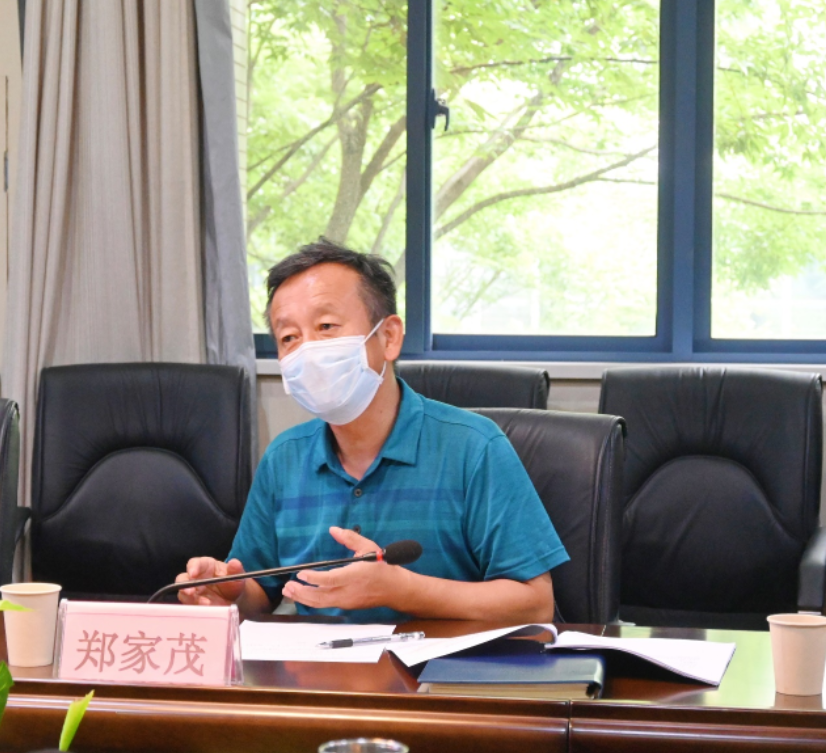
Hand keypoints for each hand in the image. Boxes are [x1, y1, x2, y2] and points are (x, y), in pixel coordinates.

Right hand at [176, 557, 245, 605]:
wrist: (236, 601)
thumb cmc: (233, 583)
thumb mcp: (237, 576)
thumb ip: (236, 569)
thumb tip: (234, 562)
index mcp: (205, 566)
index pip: (195, 563)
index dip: (192, 568)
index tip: (193, 574)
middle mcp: (195, 579)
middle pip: (183, 580)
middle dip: (184, 585)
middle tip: (191, 592)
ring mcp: (193, 593)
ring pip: (184, 595)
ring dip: (191, 600)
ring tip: (205, 604)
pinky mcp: (194, 606)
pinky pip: (190, 608)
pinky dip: (196, 610)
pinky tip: (206, 612)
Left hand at [281, 526, 406, 610]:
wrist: (395, 589)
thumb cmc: (382, 567)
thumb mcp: (368, 547)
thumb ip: (350, 538)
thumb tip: (333, 529)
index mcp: (354, 576)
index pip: (331, 580)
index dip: (314, 578)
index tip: (301, 573)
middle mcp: (349, 591)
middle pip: (321, 596)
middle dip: (302, 592)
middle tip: (288, 586)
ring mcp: (347, 601)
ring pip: (321, 603)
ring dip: (303, 598)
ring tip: (290, 592)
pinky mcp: (346, 605)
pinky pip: (326, 605)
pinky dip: (312, 601)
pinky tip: (303, 596)